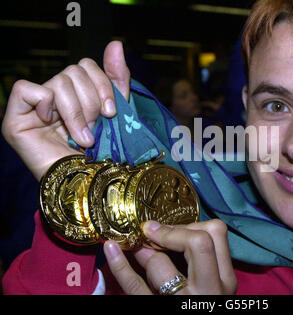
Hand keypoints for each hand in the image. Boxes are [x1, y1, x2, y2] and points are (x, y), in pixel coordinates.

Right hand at [1, 41, 129, 180]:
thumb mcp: (116, 113)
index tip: (111, 112)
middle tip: (94, 129)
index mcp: (78, 94)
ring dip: (77, 112)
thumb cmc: (102, 154)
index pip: (88, 65)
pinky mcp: (16, 117)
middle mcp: (56, 96)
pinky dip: (47, 106)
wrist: (88, 184)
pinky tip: (52, 125)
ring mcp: (35, 106)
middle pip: (75, 70)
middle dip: (92, 101)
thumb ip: (115, 79)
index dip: (103, 84)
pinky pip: (28, 89)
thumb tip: (116, 44)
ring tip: (82, 137)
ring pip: (59, 80)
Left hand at [104, 219, 236, 294]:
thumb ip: (198, 260)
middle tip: (153, 235)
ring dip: (144, 253)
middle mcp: (209, 291)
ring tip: (137, 250)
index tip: (173, 231)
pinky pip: (134, 285)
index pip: (216, 233)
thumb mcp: (209, 284)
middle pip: (199, 242)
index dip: (191, 226)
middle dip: (171, 233)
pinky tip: (111, 249)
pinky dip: (119, 264)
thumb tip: (163, 228)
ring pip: (161, 263)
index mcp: (224, 280)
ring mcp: (183, 304)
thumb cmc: (196, 303)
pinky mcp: (155, 311)